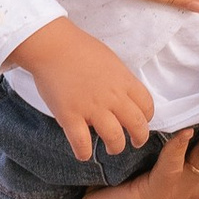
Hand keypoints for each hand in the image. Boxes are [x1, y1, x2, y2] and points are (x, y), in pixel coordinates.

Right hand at [7, 18, 155, 158]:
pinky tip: (83, 153)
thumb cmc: (79, 49)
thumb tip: (124, 96)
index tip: (141, 121)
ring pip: (114, 138)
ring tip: (112, 149)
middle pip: (137, 125)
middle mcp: (112, 96)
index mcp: (123, 81)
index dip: (147, 118)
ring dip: (116, 147)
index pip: (147, 106)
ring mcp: (91, 107)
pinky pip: (82, 143)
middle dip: (139, 138)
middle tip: (135, 142)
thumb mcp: (110, 61)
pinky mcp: (70, 116)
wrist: (52, 46)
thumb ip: (119, 80)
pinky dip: (84, 153)